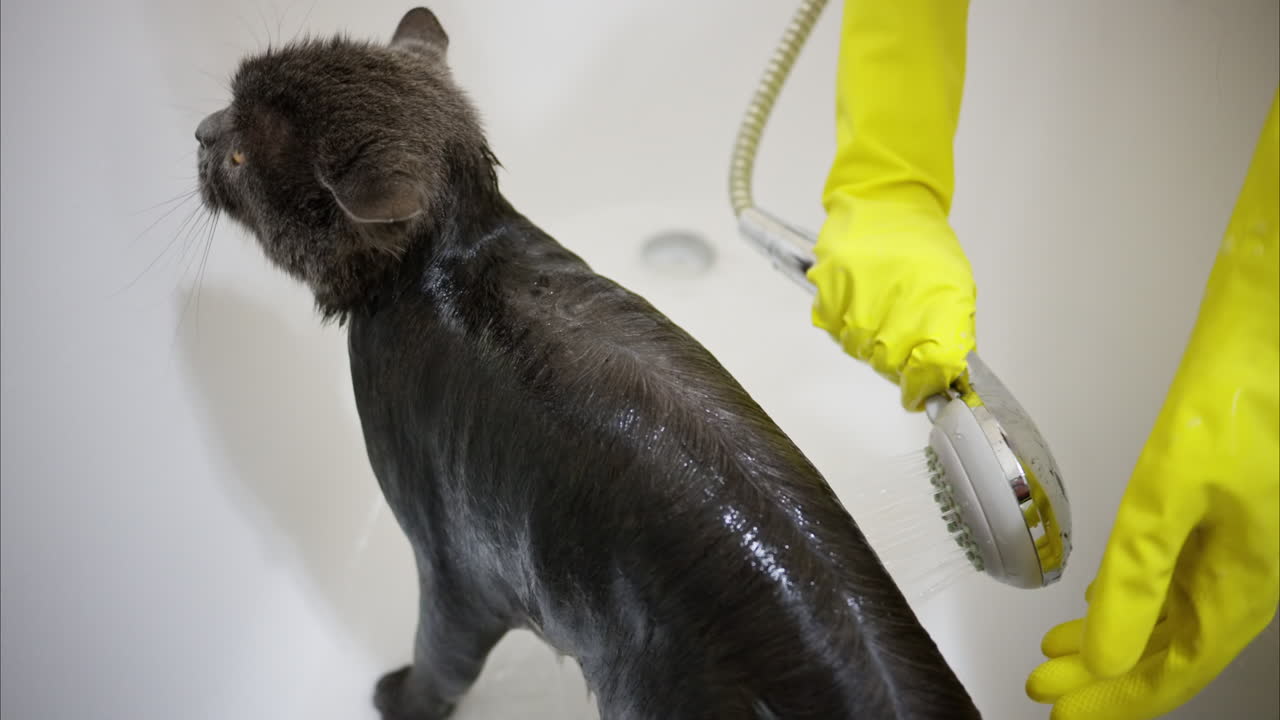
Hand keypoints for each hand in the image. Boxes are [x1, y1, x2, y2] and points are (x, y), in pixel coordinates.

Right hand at [807, 193, 975, 411]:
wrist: (885, 200)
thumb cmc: (922, 244)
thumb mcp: (956, 286)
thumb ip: (952, 334)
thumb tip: (945, 377)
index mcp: (937, 305)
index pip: (929, 369)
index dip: (924, 387)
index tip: (921, 392)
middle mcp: (895, 305)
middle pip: (889, 365)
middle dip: (897, 362)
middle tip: (902, 338)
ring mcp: (857, 298)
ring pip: (858, 349)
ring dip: (869, 341)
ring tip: (880, 310)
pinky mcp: (827, 289)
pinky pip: (832, 328)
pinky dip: (843, 322)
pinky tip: (858, 301)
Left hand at [1026, 89, 1277, 719]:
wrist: (1271, 325)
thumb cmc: (1237, 396)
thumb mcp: (1169, 493)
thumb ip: (1137, 578)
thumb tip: (1103, 653)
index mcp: (1244, 583)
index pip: (1175, 669)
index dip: (1118, 700)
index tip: (1066, 714)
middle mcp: (1244, 572)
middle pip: (1168, 648)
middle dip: (1104, 673)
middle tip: (1046, 685)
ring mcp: (1236, 543)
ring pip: (1169, 613)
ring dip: (1112, 635)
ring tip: (1057, 649)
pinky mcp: (1221, 510)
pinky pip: (1176, 574)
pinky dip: (1133, 593)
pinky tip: (1103, 598)